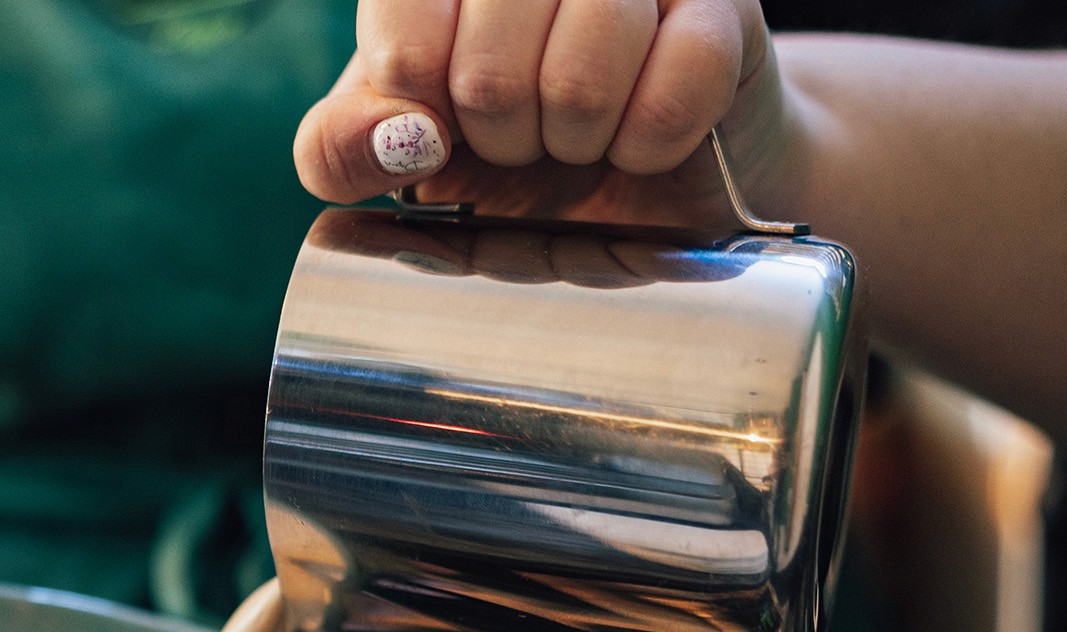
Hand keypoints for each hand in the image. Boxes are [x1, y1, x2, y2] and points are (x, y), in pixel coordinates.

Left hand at [296, 0, 792, 227]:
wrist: (644, 180)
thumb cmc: (509, 153)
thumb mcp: (401, 154)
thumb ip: (342, 147)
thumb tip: (395, 137)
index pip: (403, 35)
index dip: (425, 109)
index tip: (447, 120)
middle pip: (487, 73)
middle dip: (503, 139)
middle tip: (526, 135)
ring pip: (581, 78)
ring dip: (576, 141)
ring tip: (581, 133)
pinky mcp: (725, 10)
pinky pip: (673, 92)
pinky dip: (647, 146)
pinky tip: (640, 139)